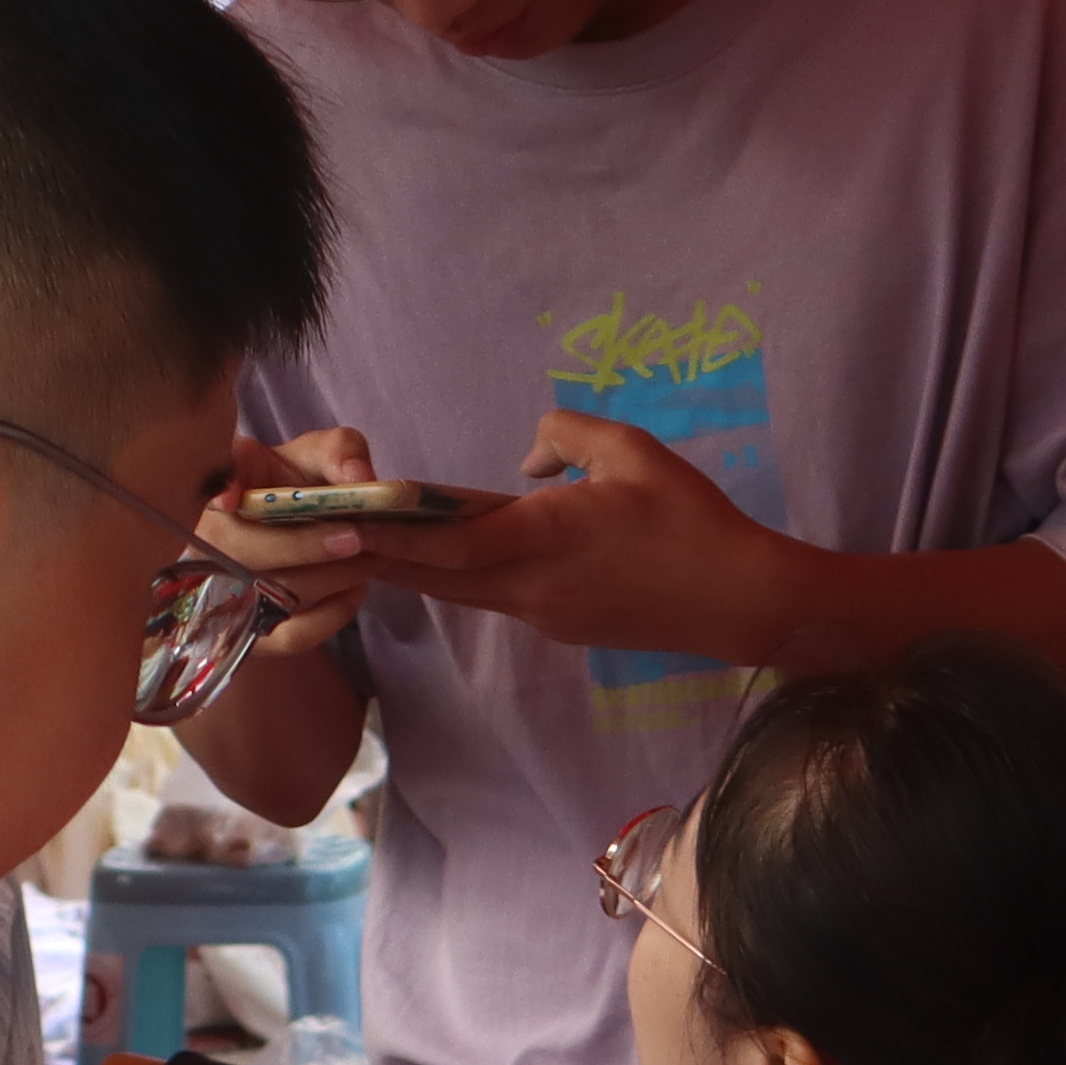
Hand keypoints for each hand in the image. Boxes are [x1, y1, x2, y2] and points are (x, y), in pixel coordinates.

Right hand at [197, 427, 396, 669]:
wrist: (290, 537)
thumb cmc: (297, 489)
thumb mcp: (317, 457)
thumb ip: (339, 451)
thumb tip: (359, 477)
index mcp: (216, 487)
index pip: (203, 488)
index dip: (214, 493)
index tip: (229, 497)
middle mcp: (205, 542)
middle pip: (243, 552)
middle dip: (307, 545)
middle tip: (362, 535)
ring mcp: (220, 594)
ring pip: (274, 592)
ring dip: (335, 576)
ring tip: (374, 555)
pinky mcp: (249, 634)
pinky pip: (292, 634)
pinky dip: (334, 614)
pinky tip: (355, 589)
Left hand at [294, 404, 791, 661]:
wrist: (740, 602)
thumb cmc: (694, 520)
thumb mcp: (635, 452)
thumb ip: (571, 438)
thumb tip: (528, 455)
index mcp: (546, 540)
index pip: (449, 542)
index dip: (391, 533)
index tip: (344, 518)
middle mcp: (532, 589)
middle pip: (436, 576)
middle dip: (380, 555)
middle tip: (325, 536)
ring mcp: (544, 615)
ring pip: (461, 591)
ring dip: (415, 569)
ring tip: (366, 543)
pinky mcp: (560, 626)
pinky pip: (495, 597)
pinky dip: (460, 577)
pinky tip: (446, 556)